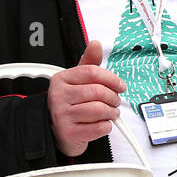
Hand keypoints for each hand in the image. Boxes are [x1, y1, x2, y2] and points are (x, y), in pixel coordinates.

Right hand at [48, 40, 124, 156]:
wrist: (56, 130)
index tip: (120, 86)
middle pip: (98, 91)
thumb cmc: (70, 103)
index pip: (92, 72)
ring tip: (111, 113)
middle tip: (115, 102)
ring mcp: (62, 115)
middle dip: (113, 97)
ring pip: (99, 109)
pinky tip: (102, 123)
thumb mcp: (77, 81)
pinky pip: (98, 127)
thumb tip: (95, 44)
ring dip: (112, 113)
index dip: (112, 79)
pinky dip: (106, 126)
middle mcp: (59, 95)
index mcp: (61, 79)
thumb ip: (89, 63)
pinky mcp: (69, 132)